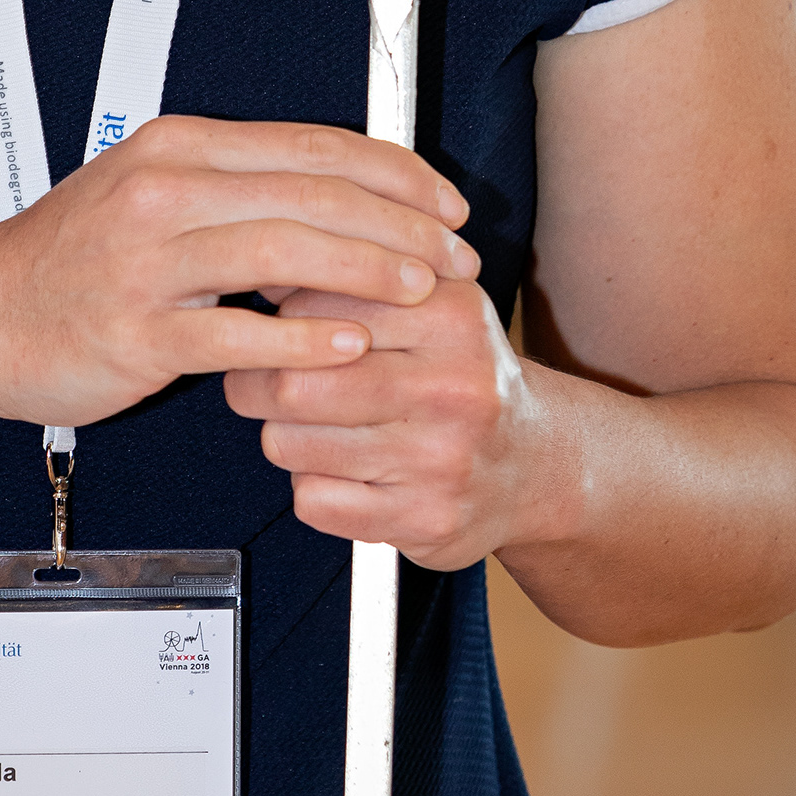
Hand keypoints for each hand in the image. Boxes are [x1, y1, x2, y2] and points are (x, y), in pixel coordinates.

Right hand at [0, 117, 473, 435]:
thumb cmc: (71, 261)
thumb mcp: (153, 194)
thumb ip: (240, 189)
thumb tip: (342, 197)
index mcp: (180, 147)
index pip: (313, 145)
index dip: (395, 174)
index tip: (446, 204)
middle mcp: (165, 190)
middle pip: (312, 193)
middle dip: (401, 224)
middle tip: (457, 256)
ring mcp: (148, 262)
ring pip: (283, 250)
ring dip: (368, 270)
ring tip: (424, 291)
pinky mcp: (137, 333)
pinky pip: (237, 335)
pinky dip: (303, 340)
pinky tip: (353, 346)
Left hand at [223, 275, 562, 570]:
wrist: (538, 464)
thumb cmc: (464, 376)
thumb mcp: (433, 303)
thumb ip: (360, 279)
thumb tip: (266, 274)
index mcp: (451, 315)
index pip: (312, 309)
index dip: (278, 323)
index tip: (280, 332)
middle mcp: (453, 386)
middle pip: (292, 384)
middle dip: (257, 385)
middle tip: (261, 384)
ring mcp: (441, 460)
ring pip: (291, 446)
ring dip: (285, 439)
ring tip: (314, 428)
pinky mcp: (426, 520)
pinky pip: (315, 502)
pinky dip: (313, 488)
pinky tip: (345, 474)